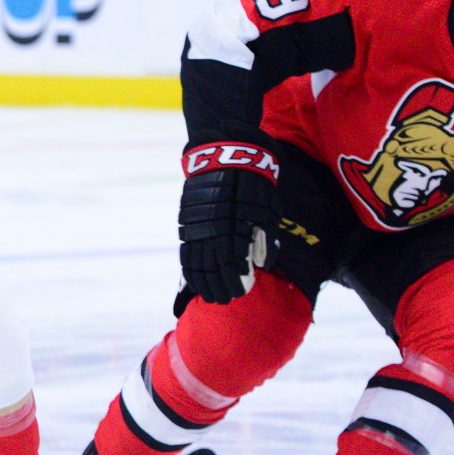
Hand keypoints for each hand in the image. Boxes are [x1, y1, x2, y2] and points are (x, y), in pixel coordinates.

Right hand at [178, 140, 280, 305]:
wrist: (226, 155)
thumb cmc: (254, 184)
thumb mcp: (268, 210)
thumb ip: (265, 239)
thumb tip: (263, 265)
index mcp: (235, 228)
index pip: (232, 265)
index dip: (235, 282)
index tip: (240, 293)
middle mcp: (213, 230)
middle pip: (213, 268)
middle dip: (219, 287)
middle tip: (225, 300)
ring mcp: (197, 226)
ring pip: (196, 262)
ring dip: (203, 282)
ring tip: (209, 296)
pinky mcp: (187, 221)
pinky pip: (185, 251)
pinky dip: (189, 269)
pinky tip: (192, 281)